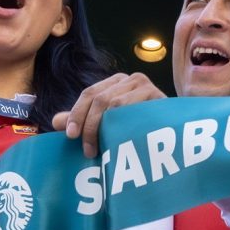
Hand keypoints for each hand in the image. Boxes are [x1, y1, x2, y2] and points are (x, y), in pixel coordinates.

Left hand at [52, 73, 166, 157]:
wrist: (175, 134)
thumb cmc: (138, 128)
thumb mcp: (107, 125)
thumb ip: (83, 121)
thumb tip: (54, 121)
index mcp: (115, 83)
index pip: (89, 94)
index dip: (77, 114)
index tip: (70, 136)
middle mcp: (129, 79)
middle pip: (98, 98)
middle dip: (88, 125)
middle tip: (86, 150)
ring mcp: (144, 85)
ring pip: (113, 103)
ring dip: (102, 128)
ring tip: (100, 150)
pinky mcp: (156, 95)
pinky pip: (130, 108)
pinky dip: (120, 124)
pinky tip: (118, 140)